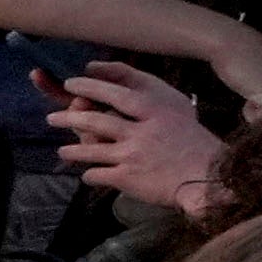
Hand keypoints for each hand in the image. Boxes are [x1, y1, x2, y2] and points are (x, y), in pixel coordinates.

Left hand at [49, 65, 234, 219]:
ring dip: (72, 151)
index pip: (114, 92)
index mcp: (155, 109)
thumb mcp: (177, 108)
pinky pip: (97, 174)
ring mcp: (132, 154)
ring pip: (89, 150)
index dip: (89, 86)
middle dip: (69, 118)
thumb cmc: (194, 140)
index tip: (72, 84)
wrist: (209, 178)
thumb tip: (117, 87)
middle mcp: (141, 130)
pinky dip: (90, 175)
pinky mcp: (128, 178)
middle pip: (94, 121)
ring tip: (63, 151)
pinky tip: (88, 175)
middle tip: (52, 118)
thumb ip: (149, 96)